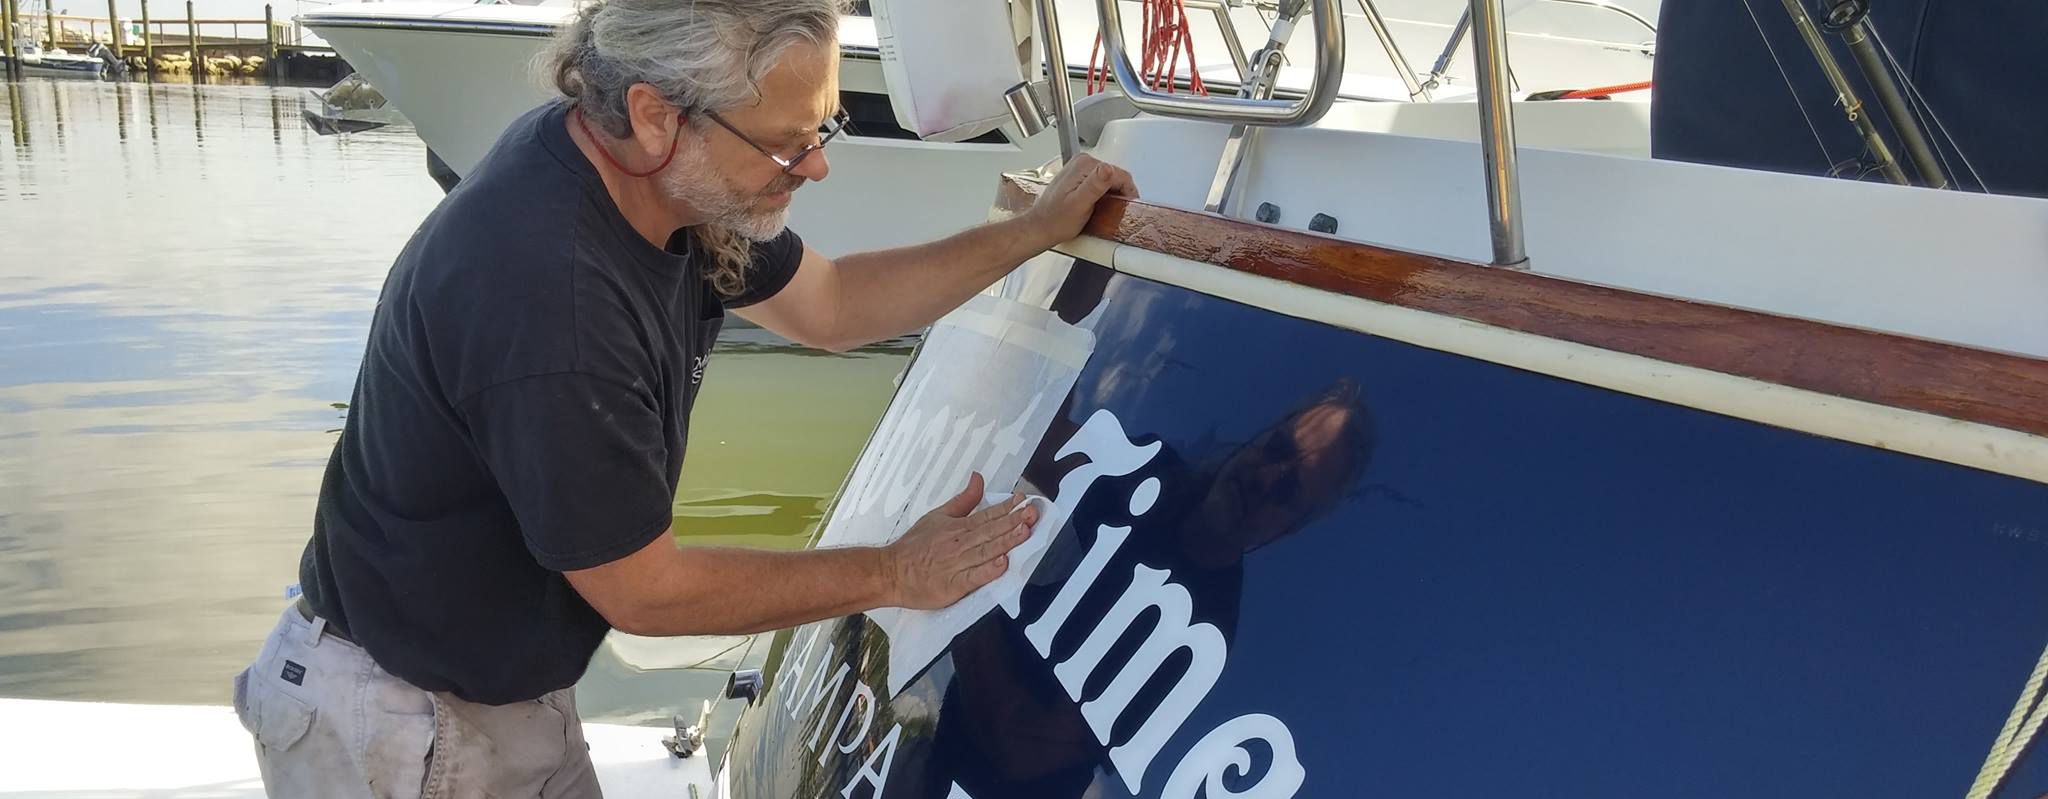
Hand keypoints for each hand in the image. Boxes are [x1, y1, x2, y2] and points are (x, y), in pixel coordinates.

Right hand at [882, 473, 1038, 609]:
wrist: (891, 572)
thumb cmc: (914, 546)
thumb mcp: (938, 515)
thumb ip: (963, 500)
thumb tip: (978, 478)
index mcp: (957, 527)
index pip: (987, 515)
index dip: (1007, 508)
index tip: (1025, 501)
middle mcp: (959, 543)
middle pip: (990, 531)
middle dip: (1013, 521)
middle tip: (1033, 513)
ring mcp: (957, 564)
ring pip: (986, 551)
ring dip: (1006, 541)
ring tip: (1024, 532)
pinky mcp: (953, 585)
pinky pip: (973, 577)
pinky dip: (988, 570)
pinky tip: (1002, 564)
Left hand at [1021, 154, 1139, 246]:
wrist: (1040, 227)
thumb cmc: (1056, 220)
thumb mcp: (1079, 205)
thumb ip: (1095, 185)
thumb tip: (1108, 169)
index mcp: (1084, 165)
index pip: (1120, 174)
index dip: (1127, 193)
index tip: (1125, 208)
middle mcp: (1082, 162)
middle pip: (1116, 176)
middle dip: (1118, 194)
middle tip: (1112, 213)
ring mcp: (1080, 169)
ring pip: (1110, 180)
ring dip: (1111, 196)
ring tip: (1102, 211)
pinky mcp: (1079, 177)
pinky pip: (1101, 183)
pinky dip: (1102, 196)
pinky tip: (1095, 207)